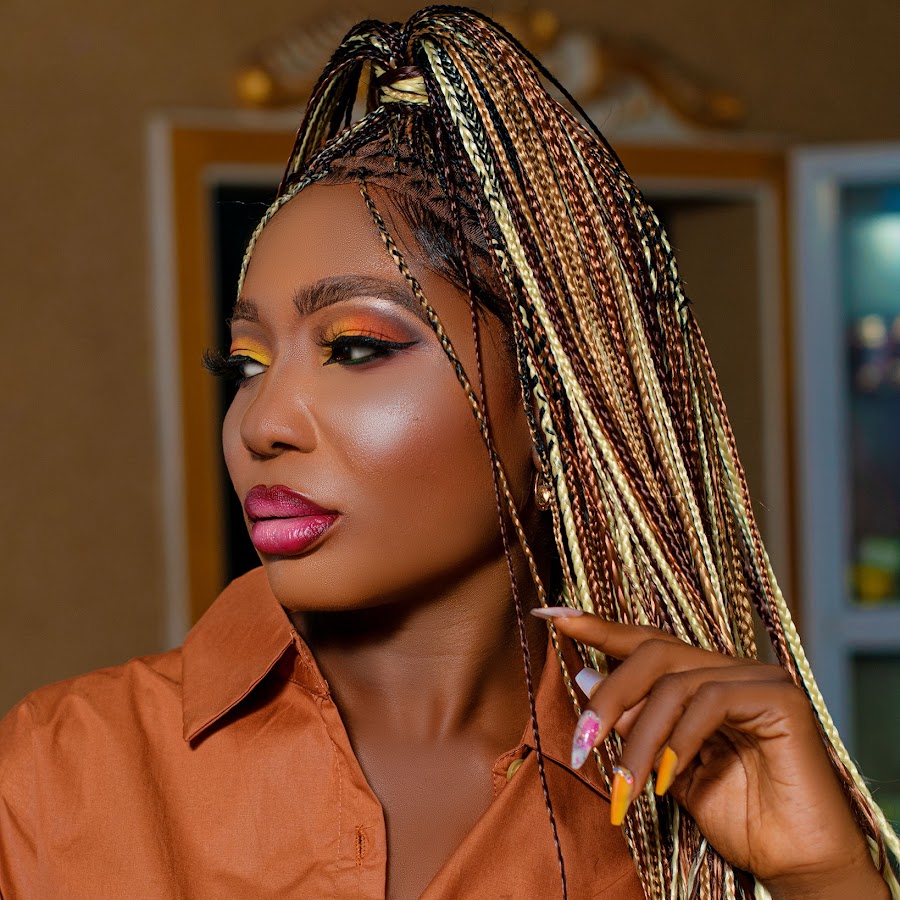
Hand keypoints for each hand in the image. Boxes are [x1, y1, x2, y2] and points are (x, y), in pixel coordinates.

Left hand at [536, 609, 887, 897]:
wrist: (796, 863)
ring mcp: (759, 678)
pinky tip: (667, 780)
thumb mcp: (663, 766)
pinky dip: (678, 741)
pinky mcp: (781, 698)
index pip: (647, 642)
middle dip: (610, 697)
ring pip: (675, 684)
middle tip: (582, 744)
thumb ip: (632, 721)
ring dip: (638, 740)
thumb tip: (584, 675)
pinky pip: (711, 701)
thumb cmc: (735, 815)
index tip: (554, 618)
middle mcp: (732, 668)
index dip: (600, 627)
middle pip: (654, 654)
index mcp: (705, 678)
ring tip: (624, 787)